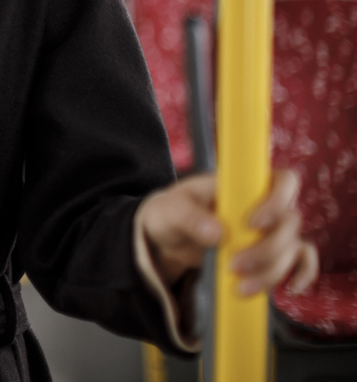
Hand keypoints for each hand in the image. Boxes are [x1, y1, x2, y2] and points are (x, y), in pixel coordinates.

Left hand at [140, 169, 318, 295]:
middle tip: (234, 265)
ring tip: (241, 286)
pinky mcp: (272, 254)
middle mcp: (264, 206)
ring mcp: (270, 231)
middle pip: (289, 223)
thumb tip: (217, 233)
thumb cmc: (171, 213)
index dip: (276, 201)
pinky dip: (301, 275)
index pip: (282, 180)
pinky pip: (301, 262)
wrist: (167, 240)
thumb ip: (189, 217)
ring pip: (292, 248)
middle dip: (266, 250)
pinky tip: (288, 288)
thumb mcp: (170, 210)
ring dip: (272, 270)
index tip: (252, 224)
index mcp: (242, 185)